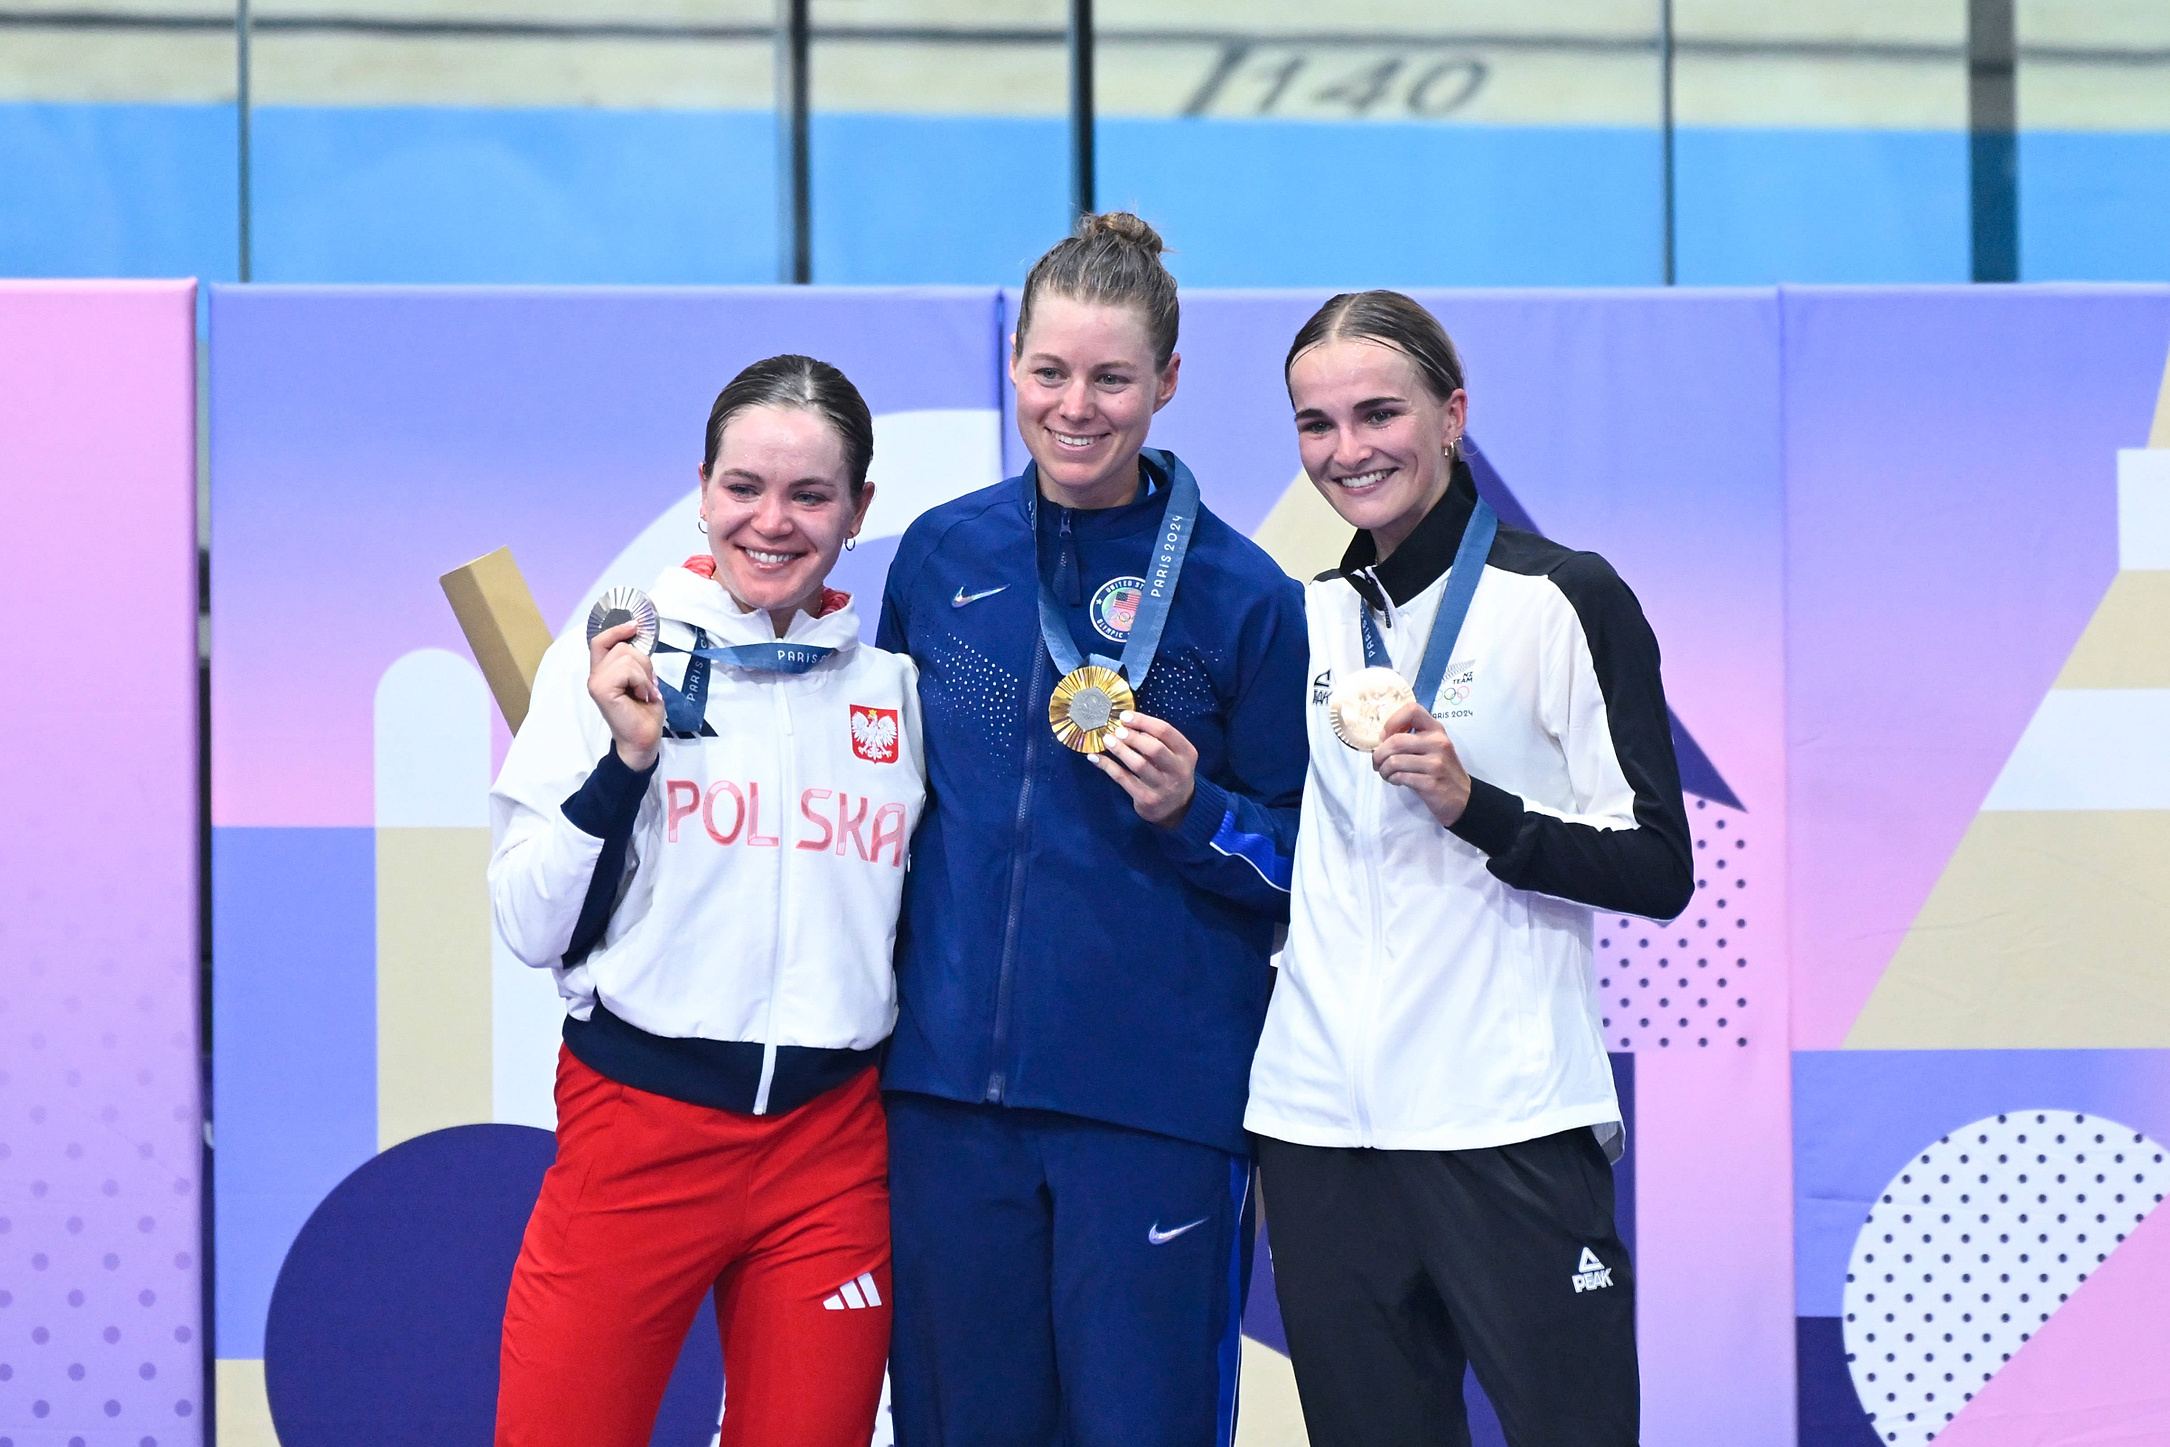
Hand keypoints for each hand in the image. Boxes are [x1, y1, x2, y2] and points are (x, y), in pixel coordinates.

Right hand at [586, 621, 664, 770]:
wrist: (643, 740)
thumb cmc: (644, 713)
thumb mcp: (642, 681)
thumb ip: (635, 663)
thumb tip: (639, 642)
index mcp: (603, 672)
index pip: (600, 641)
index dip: (616, 629)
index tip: (635, 625)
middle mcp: (595, 675)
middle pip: (622, 647)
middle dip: (643, 662)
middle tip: (647, 685)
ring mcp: (596, 682)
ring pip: (626, 656)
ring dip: (644, 674)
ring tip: (644, 693)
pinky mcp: (601, 689)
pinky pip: (628, 670)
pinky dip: (642, 682)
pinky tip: (642, 696)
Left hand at [1091, 710, 1197, 826]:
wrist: (1176, 809)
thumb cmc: (1170, 773)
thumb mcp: (1174, 755)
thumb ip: (1158, 740)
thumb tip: (1128, 724)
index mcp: (1186, 753)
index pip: (1165, 731)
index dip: (1143, 721)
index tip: (1124, 716)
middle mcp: (1178, 770)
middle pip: (1154, 748)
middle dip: (1132, 737)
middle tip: (1117, 730)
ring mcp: (1163, 787)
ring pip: (1139, 765)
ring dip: (1120, 750)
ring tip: (1107, 740)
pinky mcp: (1147, 799)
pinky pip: (1123, 779)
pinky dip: (1107, 766)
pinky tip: (1095, 758)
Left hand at [1371, 702, 1470, 827]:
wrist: (1463, 797)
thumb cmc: (1441, 770)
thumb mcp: (1433, 747)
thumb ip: (1412, 738)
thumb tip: (1380, 740)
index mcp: (1436, 730)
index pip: (1412, 709)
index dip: (1392, 721)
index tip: (1385, 736)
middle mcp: (1438, 743)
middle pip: (1395, 740)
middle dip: (1379, 754)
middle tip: (1377, 762)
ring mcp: (1436, 763)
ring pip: (1394, 761)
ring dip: (1383, 769)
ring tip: (1386, 773)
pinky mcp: (1431, 782)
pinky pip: (1400, 777)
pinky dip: (1392, 779)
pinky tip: (1396, 781)